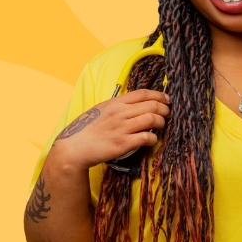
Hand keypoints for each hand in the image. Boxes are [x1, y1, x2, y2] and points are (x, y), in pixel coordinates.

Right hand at [47, 89, 169, 172]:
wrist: (74, 148)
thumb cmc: (86, 129)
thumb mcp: (101, 110)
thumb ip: (117, 105)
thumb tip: (135, 104)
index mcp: (115, 103)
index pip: (143, 93)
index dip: (159, 95)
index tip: (166, 99)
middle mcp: (120, 113)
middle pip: (152, 105)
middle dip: (164, 109)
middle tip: (167, 114)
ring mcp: (122, 128)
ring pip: (152, 119)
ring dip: (161, 123)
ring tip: (161, 127)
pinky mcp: (123, 144)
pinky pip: (146, 137)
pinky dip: (153, 138)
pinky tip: (152, 140)